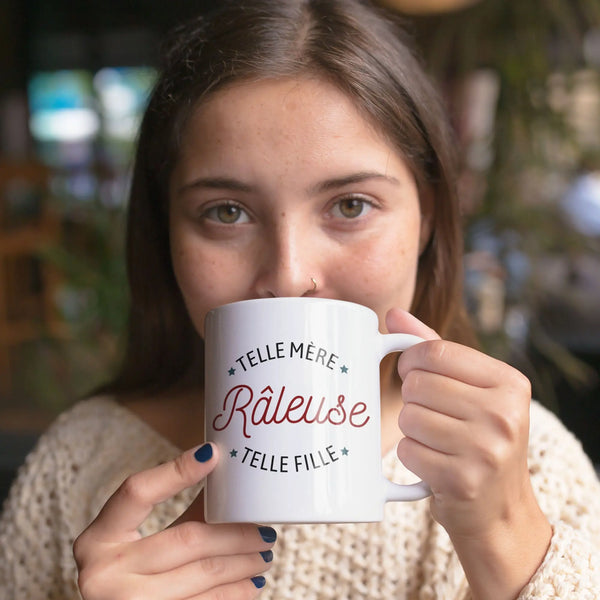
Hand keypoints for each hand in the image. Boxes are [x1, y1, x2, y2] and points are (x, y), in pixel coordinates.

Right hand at [73, 443, 275, 599]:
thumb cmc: (126, 575)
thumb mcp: (137, 542)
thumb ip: (181, 514)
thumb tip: (229, 481)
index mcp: (99, 538)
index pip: (137, 492)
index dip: (176, 470)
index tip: (214, 454)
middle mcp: (103, 573)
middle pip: (186, 538)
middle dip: (235, 533)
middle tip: (265, 530)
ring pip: (202, 574)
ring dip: (242, 563)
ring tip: (264, 554)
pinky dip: (233, 594)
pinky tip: (251, 584)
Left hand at [387, 309, 550, 598]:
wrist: (500, 510)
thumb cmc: (479, 437)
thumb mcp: (472, 388)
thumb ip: (434, 348)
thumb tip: (393, 316)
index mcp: (509, 383)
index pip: (435, 350)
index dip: (411, 360)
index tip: (413, 371)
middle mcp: (504, 414)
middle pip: (417, 384)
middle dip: (412, 398)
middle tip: (432, 414)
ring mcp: (486, 449)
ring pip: (408, 416)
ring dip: (411, 428)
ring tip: (435, 439)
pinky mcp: (462, 480)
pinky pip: (406, 450)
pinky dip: (410, 455)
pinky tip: (432, 461)